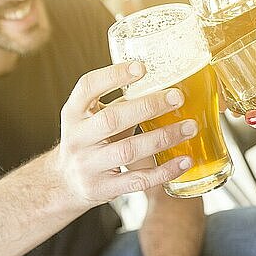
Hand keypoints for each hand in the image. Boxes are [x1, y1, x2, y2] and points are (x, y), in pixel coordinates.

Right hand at [56, 62, 196, 207]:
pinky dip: (164, 171)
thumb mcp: (93, 118)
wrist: (65, 183)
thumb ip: (121, 102)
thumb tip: (166, 82)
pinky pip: (138, 180)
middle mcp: (77, 138)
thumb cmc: (90, 141)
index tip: (142, 67)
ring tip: (189, 127)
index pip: (88, 87)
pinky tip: (185, 160)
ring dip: (163, 137)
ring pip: (129, 150)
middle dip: (148, 106)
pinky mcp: (103, 189)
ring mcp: (88, 166)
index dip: (114, 75)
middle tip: (178, 97)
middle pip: (113, 119)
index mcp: (74, 112)